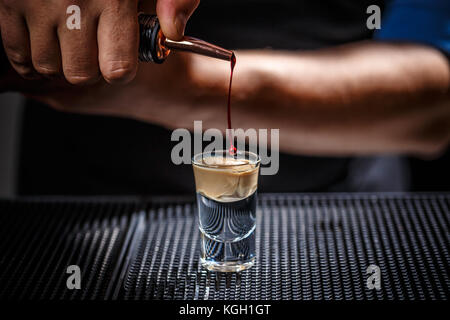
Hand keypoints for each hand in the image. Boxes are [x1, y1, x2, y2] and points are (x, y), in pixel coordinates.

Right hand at [0, 0, 198, 84]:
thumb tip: (173, 31)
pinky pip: (14, 51)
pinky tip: (44, 46)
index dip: (121, 69)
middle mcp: (73, 1)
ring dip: (60, 63)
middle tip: (94, 50)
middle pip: (80, 73)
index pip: (117, 69)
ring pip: (47, 66)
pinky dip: (28, 58)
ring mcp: (37, 1)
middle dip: (91, 69)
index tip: (120, 58)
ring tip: (70, 44)